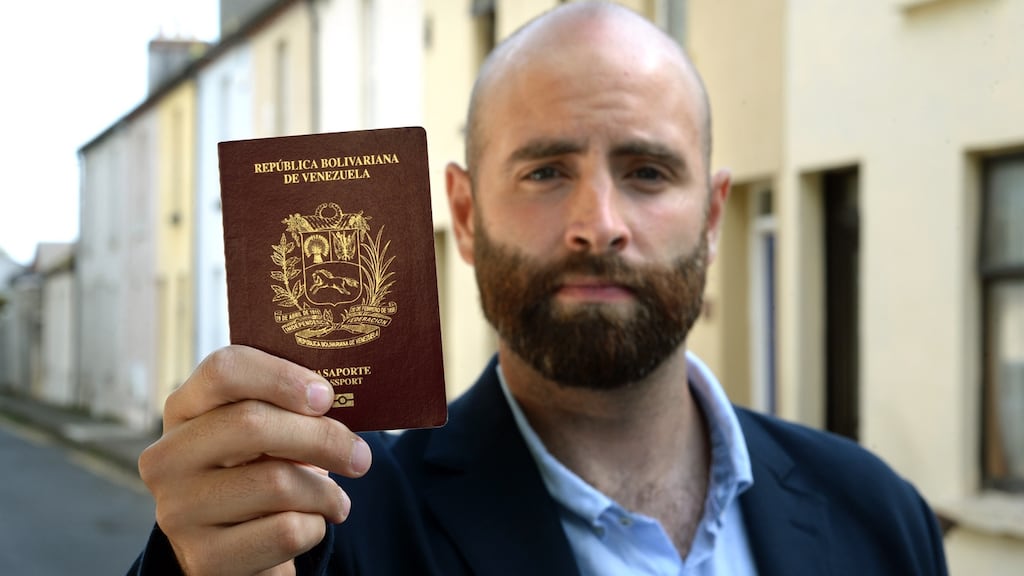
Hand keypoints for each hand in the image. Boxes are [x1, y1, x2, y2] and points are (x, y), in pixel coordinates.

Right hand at [138, 345, 371, 574]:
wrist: (237, 550)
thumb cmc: (259, 474)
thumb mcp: (262, 436)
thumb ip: (286, 409)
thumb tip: (334, 398)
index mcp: (184, 410)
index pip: (223, 370)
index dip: (280, 377)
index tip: (325, 396)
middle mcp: (168, 457)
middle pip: (252, 423)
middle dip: (322, 438)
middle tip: (359, 455)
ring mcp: (178, 510)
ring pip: (276, 482)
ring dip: (325, 492)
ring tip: (336, 499)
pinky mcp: (203, 557)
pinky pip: (284, 531)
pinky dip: (315, 527)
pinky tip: (311, 525)